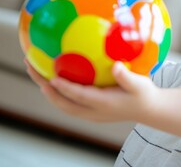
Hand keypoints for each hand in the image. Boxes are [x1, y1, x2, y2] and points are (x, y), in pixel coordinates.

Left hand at [25, 59, 158, 121]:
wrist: (149, 110)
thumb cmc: (144, 94)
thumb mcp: (139, 84)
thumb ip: (127, 76)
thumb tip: (116, 66)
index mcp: (104, 103)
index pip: (79, 96)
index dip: (64, 88)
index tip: (51, 77)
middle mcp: (94, 111)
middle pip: (63, 103)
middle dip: (46, 88)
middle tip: (31, 68)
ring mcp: (91, 113)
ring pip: (63, 105)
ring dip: (48, 91)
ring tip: (36, 72)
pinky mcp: (92, 111)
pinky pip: (69, 104)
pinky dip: (57, 94)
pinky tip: (53, 79)